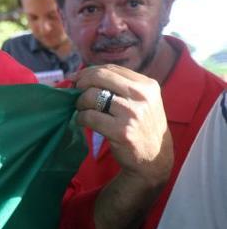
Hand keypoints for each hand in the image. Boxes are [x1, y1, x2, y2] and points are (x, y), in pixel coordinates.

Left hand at [73, 64, 172, 187]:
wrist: (155, 159)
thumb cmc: (142, 127)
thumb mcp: (141, 101)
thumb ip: (119, 87)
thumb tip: (80, 76)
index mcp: (147, 85)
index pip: (111, 69)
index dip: (89, 72)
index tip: (77, 79)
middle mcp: (142, 96)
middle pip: (99, 77)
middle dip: (81, 83)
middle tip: (74, 93)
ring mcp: (132, 113)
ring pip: (91, 96)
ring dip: (80, 103)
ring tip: (83, 110)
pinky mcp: (121, 131)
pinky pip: (89, 117)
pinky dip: (81, 118)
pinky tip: (84, 122)